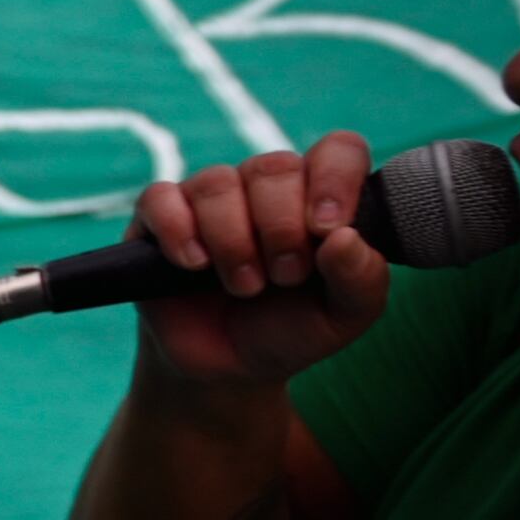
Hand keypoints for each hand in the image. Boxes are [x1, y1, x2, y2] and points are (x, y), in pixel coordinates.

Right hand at [126, 133, 385, 385]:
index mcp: (318, 197)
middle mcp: (265, 188)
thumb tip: (346, 237)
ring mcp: (210, 199)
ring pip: (218, 183)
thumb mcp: (342, 318)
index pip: (337, 150)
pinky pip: (160, 199)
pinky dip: (179, 231)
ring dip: (233, 241)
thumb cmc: (290, 331)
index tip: (327, 230)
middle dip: (282, 228)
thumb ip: (362, 280)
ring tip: (244, 286)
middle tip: (284, 277)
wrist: (227, 368)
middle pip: (274, 167)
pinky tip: (193, 265)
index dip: (334, 179)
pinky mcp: (157, 218)